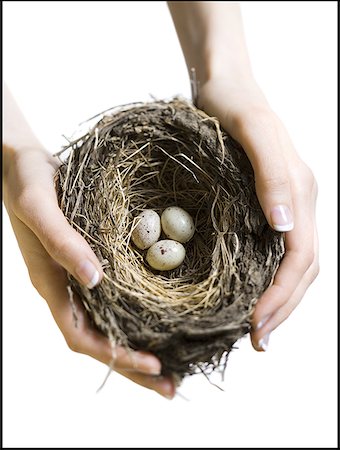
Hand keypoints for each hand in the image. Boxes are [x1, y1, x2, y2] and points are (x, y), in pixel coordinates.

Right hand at [3, 146, 174, 397]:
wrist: (23, 162)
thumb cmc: (26, 180)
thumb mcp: (40, 207)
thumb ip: (62, 242)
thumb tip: (94, 280)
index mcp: (52, 284)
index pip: (82, 337)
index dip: (116, 355)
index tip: (155, 365)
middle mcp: (68, 287)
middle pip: (100, 341)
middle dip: (133, 367)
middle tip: (171, 386)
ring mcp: (79, 276)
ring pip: (111, 323)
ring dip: (139, 345)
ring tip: (175, 361)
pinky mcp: (92, 260)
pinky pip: (117, 297)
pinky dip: (138, 313)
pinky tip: (162, 314)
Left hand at [197, 76, 318, 350]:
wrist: (223, 85)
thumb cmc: (233, 105)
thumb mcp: (253, 131)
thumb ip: (273, 175)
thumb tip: (285, 228)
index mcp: (300, 193)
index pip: (299, 259)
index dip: (282, 297)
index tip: (257, 328)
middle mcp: (296, 205)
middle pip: (300, 270)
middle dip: (282, 309)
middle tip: (256, 342)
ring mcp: (282, 207)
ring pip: (289, 265)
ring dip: (277, 301)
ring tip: (255, 329)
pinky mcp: (263, 205)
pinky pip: (272, 251)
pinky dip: (264, 280)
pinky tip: (247, 293)